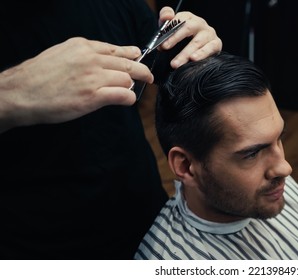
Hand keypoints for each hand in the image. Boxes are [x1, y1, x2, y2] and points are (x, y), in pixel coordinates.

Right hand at [0, 37, 153, 132]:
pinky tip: (127, 100)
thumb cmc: (40, 76)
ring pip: (127, 79)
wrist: (21, 93)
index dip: (131, 55)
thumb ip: (85, 54)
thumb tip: (105, 57)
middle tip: (149, 76)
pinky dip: (129, 98)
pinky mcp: (93, 96)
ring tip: (129, 91)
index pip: (117, 49)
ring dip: (131, 86)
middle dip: (142, 70)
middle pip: (128, 63)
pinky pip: (123, 95)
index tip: (138, 58)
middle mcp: (91, 59)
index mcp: (83, 46)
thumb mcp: (62, 53)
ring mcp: (93, 77)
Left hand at [158, 6, 222, 67]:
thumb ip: (165, 22)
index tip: (160, 40)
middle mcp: (199, 23)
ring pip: (197, 42)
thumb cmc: (182, 41)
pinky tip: (194, 59)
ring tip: (176, 63)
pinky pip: (210, 48)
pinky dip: (202, 54)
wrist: (198, 53)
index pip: (178, 18)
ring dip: (185, 53)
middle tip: (164, 48)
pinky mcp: (216, 44)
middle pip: (188, 28)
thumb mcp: (171, 31)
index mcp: (188, 18)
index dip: (168, 27)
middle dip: (175, 38)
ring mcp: (209, 33)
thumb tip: (166, 18)